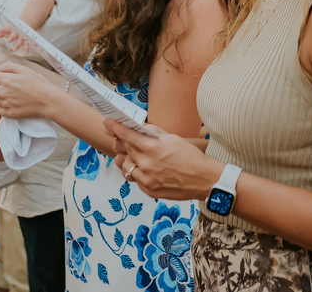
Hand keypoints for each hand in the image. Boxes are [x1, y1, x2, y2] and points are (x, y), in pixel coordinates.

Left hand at [0, 25, 30, 56]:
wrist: (26, 24)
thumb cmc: (13, 29)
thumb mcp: (7, 31)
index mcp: (11, 29)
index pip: (6, 30)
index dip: (3, 31)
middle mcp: (17, 32)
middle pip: (14, 34)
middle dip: (11, 37)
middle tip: (8, 41)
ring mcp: (22, 36)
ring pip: (20, 40)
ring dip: (18, 44)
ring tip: (14, 50)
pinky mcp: (25, 40)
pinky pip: (26, 44)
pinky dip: (26, 49)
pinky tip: (25, 53)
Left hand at [0, 60, 61, 119]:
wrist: (49, 102)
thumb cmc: (39, 84)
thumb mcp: (25, 70)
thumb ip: (8, 67)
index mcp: (6, 80)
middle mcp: (3, 93)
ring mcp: (5, 104)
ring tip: (12, 93)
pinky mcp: (8, 114)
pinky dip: (3, 105)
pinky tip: (13, 102)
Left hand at [104, 118, 222, 200]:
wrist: (203, 180)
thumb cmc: (191, 157)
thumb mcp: (173, 139)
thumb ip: (154, 134)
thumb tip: (140, 129)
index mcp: (152, 149)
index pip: (127, 135)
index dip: (115, 127)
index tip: (108, 122)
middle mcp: (146, 165)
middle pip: (125, 150)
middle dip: (121, 142)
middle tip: (119, 136)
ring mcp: (146, 179)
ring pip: (126, 166)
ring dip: (128, 159)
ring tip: (134, 155)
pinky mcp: (148, 190)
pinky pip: (135, 179)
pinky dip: (138, 172)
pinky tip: (147, 168)